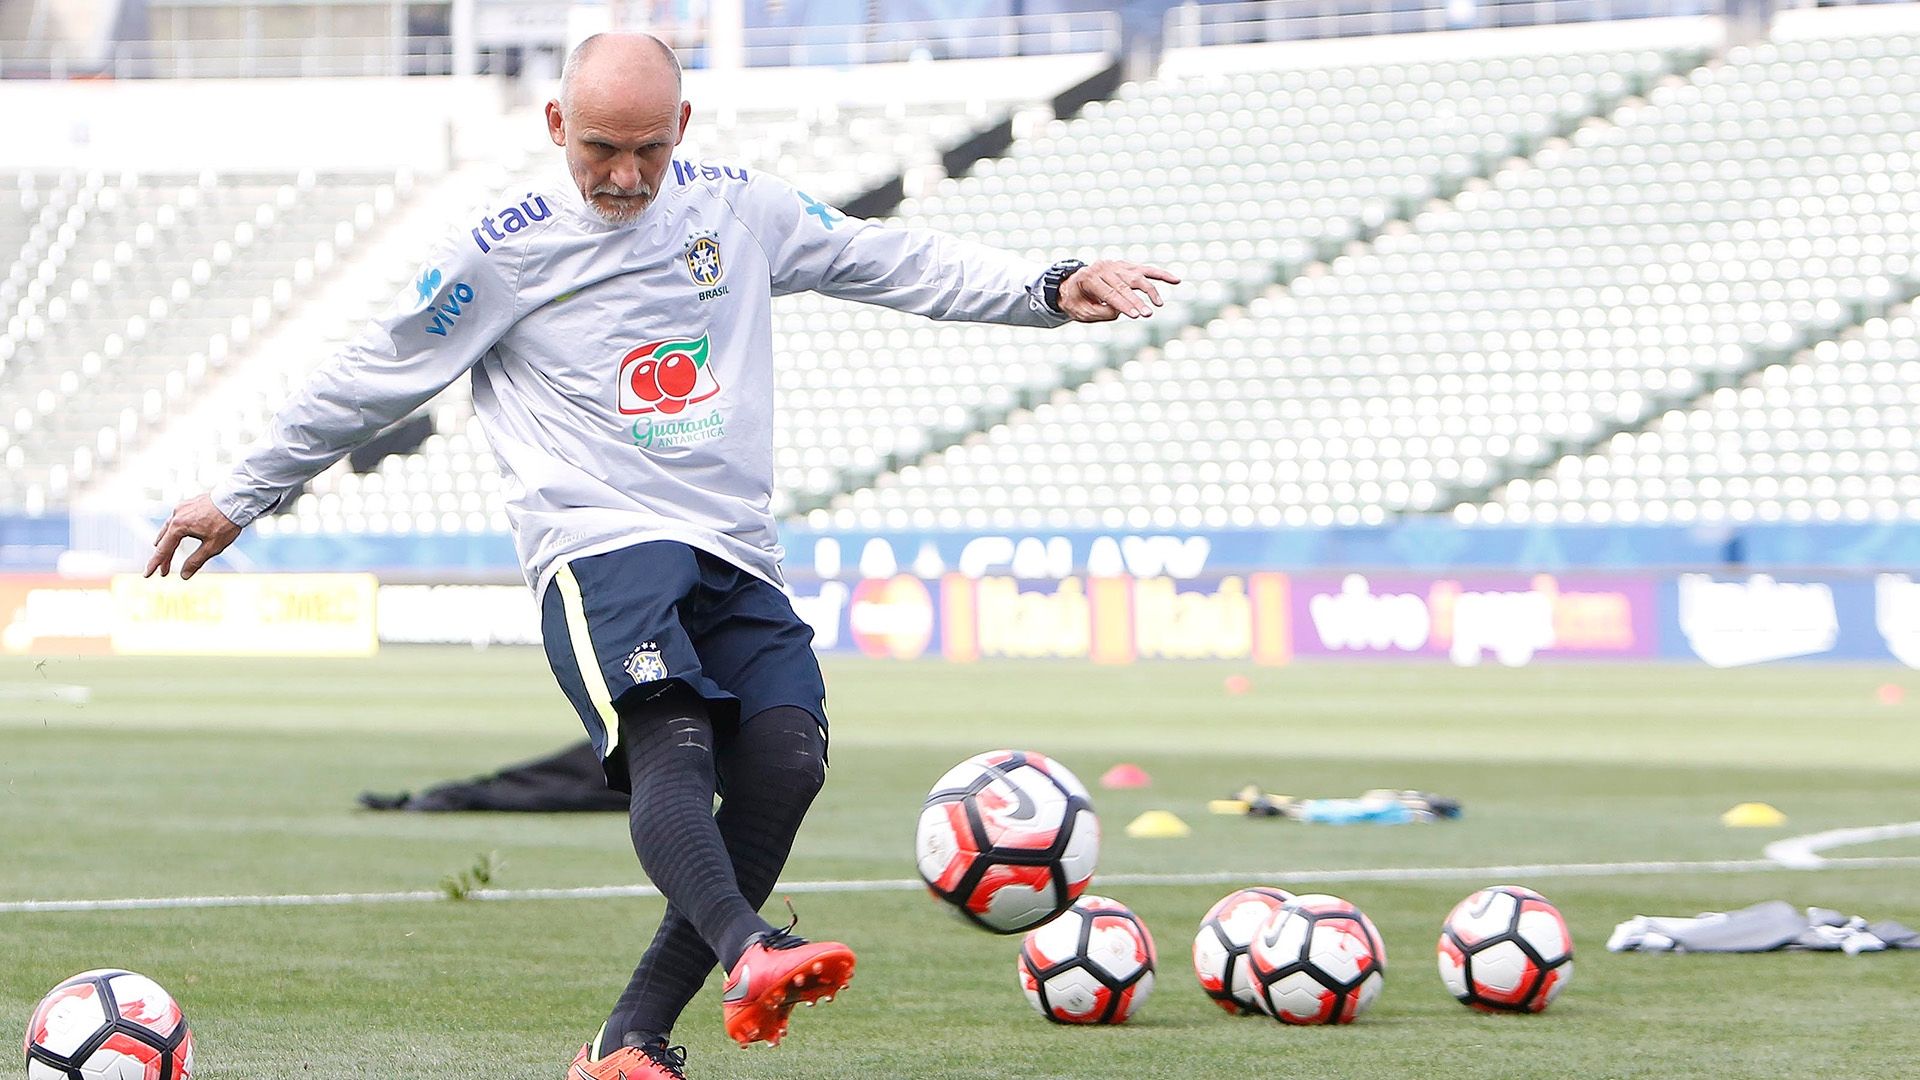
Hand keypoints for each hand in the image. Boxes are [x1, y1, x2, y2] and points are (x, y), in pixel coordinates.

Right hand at [146, 494, 242, 578]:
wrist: (238, 499)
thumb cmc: (226, 523)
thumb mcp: (213, 546)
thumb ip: (196, 561)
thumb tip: (183, 576)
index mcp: (179, 525)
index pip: (163, 549)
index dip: (156, 564)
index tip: (147, 574)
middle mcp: (176, 514)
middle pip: (165, 539)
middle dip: (163, 556)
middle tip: (163, 571)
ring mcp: (182, 507)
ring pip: (169, 528)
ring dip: (167, 542)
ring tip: (165, 554)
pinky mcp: (189, 503)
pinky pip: (177, 519)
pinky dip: (175, 530)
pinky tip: (177, 533)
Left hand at [1056, 260, 1180, 321]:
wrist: (1072, 284)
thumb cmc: (1077, 301)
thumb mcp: (1081, 312)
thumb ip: (1101, 313)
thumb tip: (1121, 310)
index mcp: (1088, 277)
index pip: (1109, 293)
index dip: (1123, 304)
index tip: (1135, 315)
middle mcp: (1103, 267)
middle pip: (1124, 285)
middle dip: (1137, 301)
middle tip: (1147, 314)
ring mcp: (1115, 265)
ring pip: (1137, 276)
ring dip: (1149, 290)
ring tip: (1158, 304)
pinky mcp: (1126, 266)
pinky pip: (1146, 270)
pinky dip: (1161, 274)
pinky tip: (1176, 280)